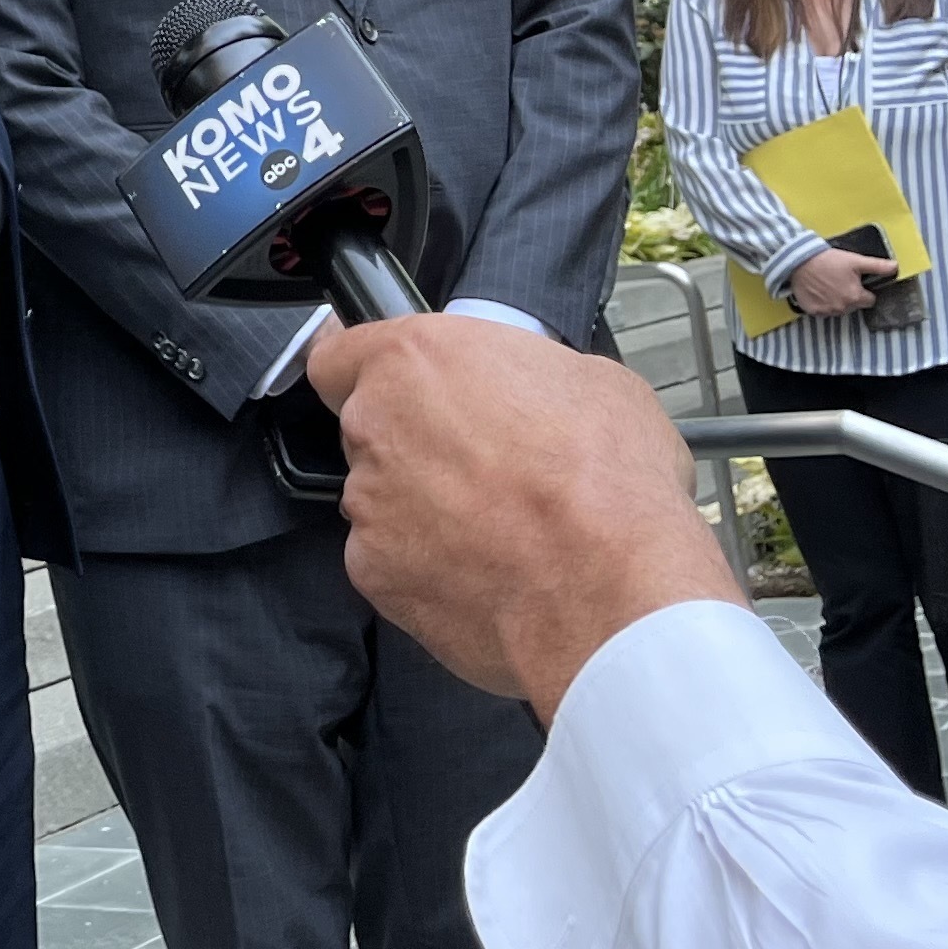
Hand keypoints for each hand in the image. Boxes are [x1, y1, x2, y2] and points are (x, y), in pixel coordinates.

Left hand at [309, 315, 745, 720]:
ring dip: (423, 507)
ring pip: (381, 498)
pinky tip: (486, 570)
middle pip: (369, 429)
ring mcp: (368, 504)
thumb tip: (531, 388)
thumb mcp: (593, 381)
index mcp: (415, 361)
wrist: (609, 593)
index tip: (392, 388)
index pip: (338, 355)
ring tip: (496, 526)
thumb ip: (527, 372)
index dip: (365, 373)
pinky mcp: (374, 573)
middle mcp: (375, 427)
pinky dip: (425, 565)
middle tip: (482, 464)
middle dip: (415, 444)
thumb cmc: (607, 486)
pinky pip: (391, 559)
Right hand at [784, 246, 895, 317]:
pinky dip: (822, 303)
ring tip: (828, 284)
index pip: (869, 300)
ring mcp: (827, 311)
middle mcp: (842, 308)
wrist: (799, 261)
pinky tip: (818, 290)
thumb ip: (878, 266)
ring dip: (837, 300)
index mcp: (856, 297)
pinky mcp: (813, 311)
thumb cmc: (829, 260)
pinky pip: (823, 310)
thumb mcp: (855, 261)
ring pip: (839, 309)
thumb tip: (896, 267)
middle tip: (840, 280)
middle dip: (850, 295)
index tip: (855, 281)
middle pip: (854, 305)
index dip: (864, 290)